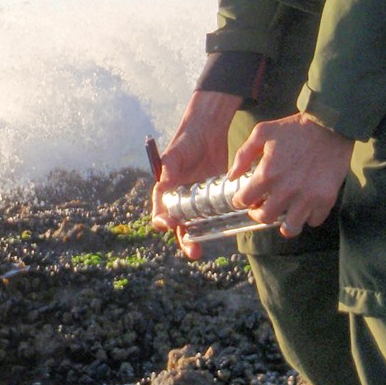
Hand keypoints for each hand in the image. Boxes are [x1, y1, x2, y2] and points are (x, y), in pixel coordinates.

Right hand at [151, 90, 242, 259]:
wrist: (208, 133)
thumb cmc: (186, 142)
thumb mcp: (176, 154)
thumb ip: (170, 168)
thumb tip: (165, 182)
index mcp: (166, 192)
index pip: (160, 212)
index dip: (163, 221)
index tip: (170, 224)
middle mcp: (180, 201)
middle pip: (180, 226)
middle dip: (185, 240)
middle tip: (194, 251)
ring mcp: (198, 202)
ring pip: (197, 226)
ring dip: (200, 238)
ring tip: (203, 249)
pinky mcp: (214, 200)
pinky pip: (215, 216)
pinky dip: (218, 225)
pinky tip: (225, 231)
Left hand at [228, 112, 353, 237]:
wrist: (330, 125)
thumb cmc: (294, 128)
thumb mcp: (262, 133)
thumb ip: (243, 155)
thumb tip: (232, 176)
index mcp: (268, 174)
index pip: (244, 201)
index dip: (240, 201)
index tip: (243, 199)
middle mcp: (286, 190)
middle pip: (265, 218)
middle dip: (258, 214)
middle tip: (260, 207)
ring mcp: (308, 197)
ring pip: (290, 228)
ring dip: (283, 224)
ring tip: (282, 215)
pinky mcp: (326, 199)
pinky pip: (314, 221)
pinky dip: (308, 218)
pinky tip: (304, 208)